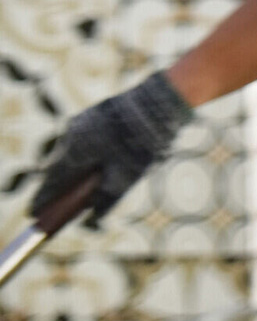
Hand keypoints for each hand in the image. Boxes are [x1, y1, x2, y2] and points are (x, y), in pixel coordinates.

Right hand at [6, 72, 190, 228]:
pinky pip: (81, 140)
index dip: (43, 200)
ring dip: (74, 169)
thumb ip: (105, 198)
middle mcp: (70, 136)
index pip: (51, 182)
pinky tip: (96, 163)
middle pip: (57, 167)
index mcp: (74, 151)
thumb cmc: (142, 142)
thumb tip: (92, 217)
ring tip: (83, 185)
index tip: (34, 214)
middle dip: (59, 186)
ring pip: (69, 152)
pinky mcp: (91, 115)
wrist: (159, 103)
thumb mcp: (126, 176)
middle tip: (60, 203)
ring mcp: (79, 122)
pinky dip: (85, 155)